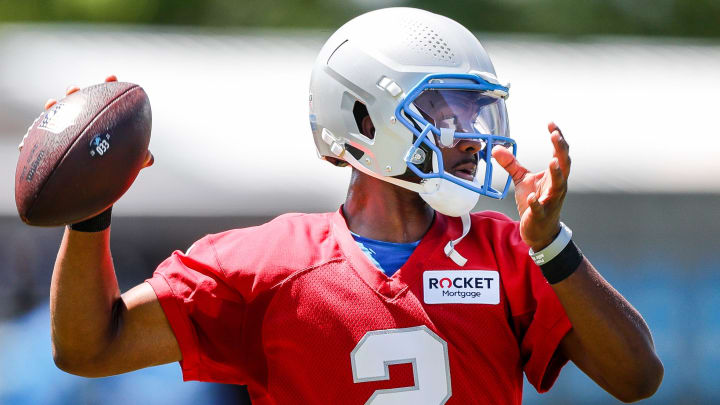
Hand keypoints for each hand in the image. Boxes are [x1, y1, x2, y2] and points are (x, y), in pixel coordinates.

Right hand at [44, 75, 153, 167]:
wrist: (95, 182)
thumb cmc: (115, 168)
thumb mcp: (128, 162)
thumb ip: (139, 158)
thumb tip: (149, 159)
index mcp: (105, 121)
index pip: (108, 99)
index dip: (110, 86)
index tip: (112, 77)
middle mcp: (86, 120)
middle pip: (80, 102)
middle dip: (77, 92)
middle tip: (74, 89)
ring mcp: (69, 129)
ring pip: (61, 113)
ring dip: (57, 104)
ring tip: (53, 101)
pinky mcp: (55, 141)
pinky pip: (45, 133)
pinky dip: (42, 127)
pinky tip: (41, 119)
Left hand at [492, 122, 570, 250]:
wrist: (539, 231)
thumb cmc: (535, 202)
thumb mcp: (522, 180)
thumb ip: (511, 164)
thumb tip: (496, 148)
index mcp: (554, 175)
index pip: (559, 153)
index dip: (557, 138)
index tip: (551, 123)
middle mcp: (557, 186)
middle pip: (564, 165)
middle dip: (561, 150)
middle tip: (556, 135)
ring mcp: (550, 201)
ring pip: (558, 186)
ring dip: (556, 174)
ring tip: (552, 161)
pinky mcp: (541, 215)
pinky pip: (540, 208)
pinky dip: (536, 202)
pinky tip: (531, 197)